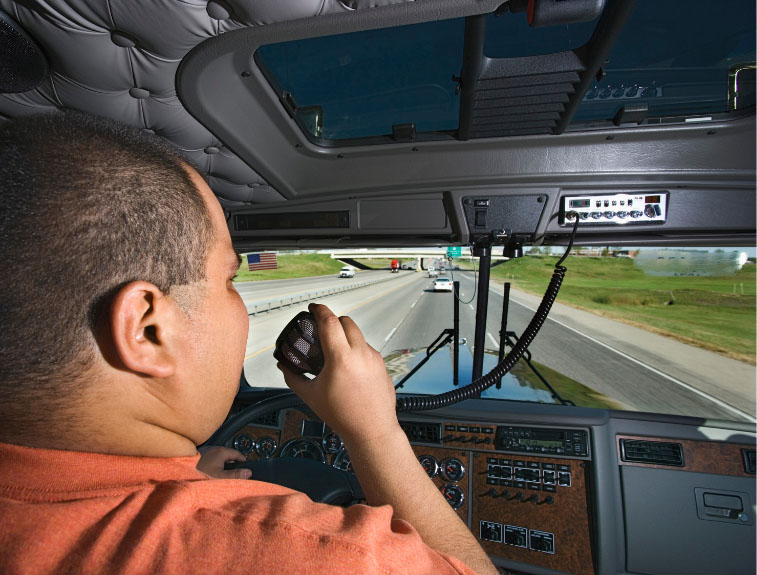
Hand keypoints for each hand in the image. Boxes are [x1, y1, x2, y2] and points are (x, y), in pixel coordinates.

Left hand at [197, 446, 251, 478]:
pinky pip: (210, 458)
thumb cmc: (200, 474)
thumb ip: (235, 475)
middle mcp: (214, 448)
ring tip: (223, 472)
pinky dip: (213, 463)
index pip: (237, 453)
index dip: (242, 460)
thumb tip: (248, 472)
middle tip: (235, 471)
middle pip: (228, 454)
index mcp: (221, 451)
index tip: (245, 466)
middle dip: (232, 462)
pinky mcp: (198, 455)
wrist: (180, 473)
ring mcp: (205, 451)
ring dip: (222, 463)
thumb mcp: (220, 477)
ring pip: (218, 456)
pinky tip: (210, 471)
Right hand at [279, 303, 398, 445]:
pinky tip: (348, 364)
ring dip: (345, 334)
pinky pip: (367, 348)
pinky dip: (355, 349)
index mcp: (342, 358)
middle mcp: (361, 354)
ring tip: (334, 349)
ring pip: (358, 334)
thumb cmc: (344, 416)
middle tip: (321, 326)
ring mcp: (374, 358)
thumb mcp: (311, 395)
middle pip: (346, 321)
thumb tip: (284, 367)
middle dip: (332, 319)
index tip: (313, 308)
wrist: (371, 430)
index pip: (330, 321)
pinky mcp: (381, 364)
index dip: (319, 310)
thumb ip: (293, 377)